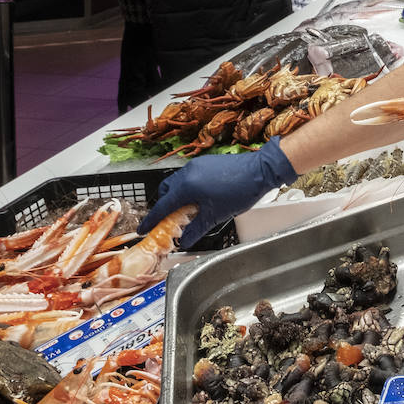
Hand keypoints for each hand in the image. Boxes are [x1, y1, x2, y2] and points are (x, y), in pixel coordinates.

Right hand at [140, 139, 296, 248]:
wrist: (260, 170)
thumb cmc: (240, 191)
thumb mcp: (216, 215)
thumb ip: (197, 229)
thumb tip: (184, 240)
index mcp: (186, 186)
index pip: (163, 206)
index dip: (152, 220)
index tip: (143, 229)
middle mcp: (187, 172)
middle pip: (166, 191)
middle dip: (164, 206)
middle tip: (167, 221)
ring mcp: (196, 165)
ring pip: (177, 183)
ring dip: (176, 197)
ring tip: (185, 212)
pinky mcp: (205, 162)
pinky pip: (188, 176)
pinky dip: (187, 188)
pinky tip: (198, 199)